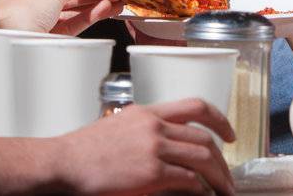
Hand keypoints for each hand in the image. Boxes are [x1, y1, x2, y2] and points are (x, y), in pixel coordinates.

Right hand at [51, 100, 235, 195]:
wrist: (63, 163)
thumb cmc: (84, 151)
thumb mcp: (118, 127)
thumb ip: (144, 132)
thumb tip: (165, 146)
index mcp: (147, 113)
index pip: (195, 106)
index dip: (219, 119)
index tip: (228, 134)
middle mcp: (154, 126)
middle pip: (204, 137)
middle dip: (223, 159)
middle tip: (229, 175)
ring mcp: (154, 149)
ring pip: (203, 158)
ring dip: (219, 177)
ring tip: (224, 190)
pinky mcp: (151, 173)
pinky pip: (188, 180)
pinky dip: (200, 189)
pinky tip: (201, 194)